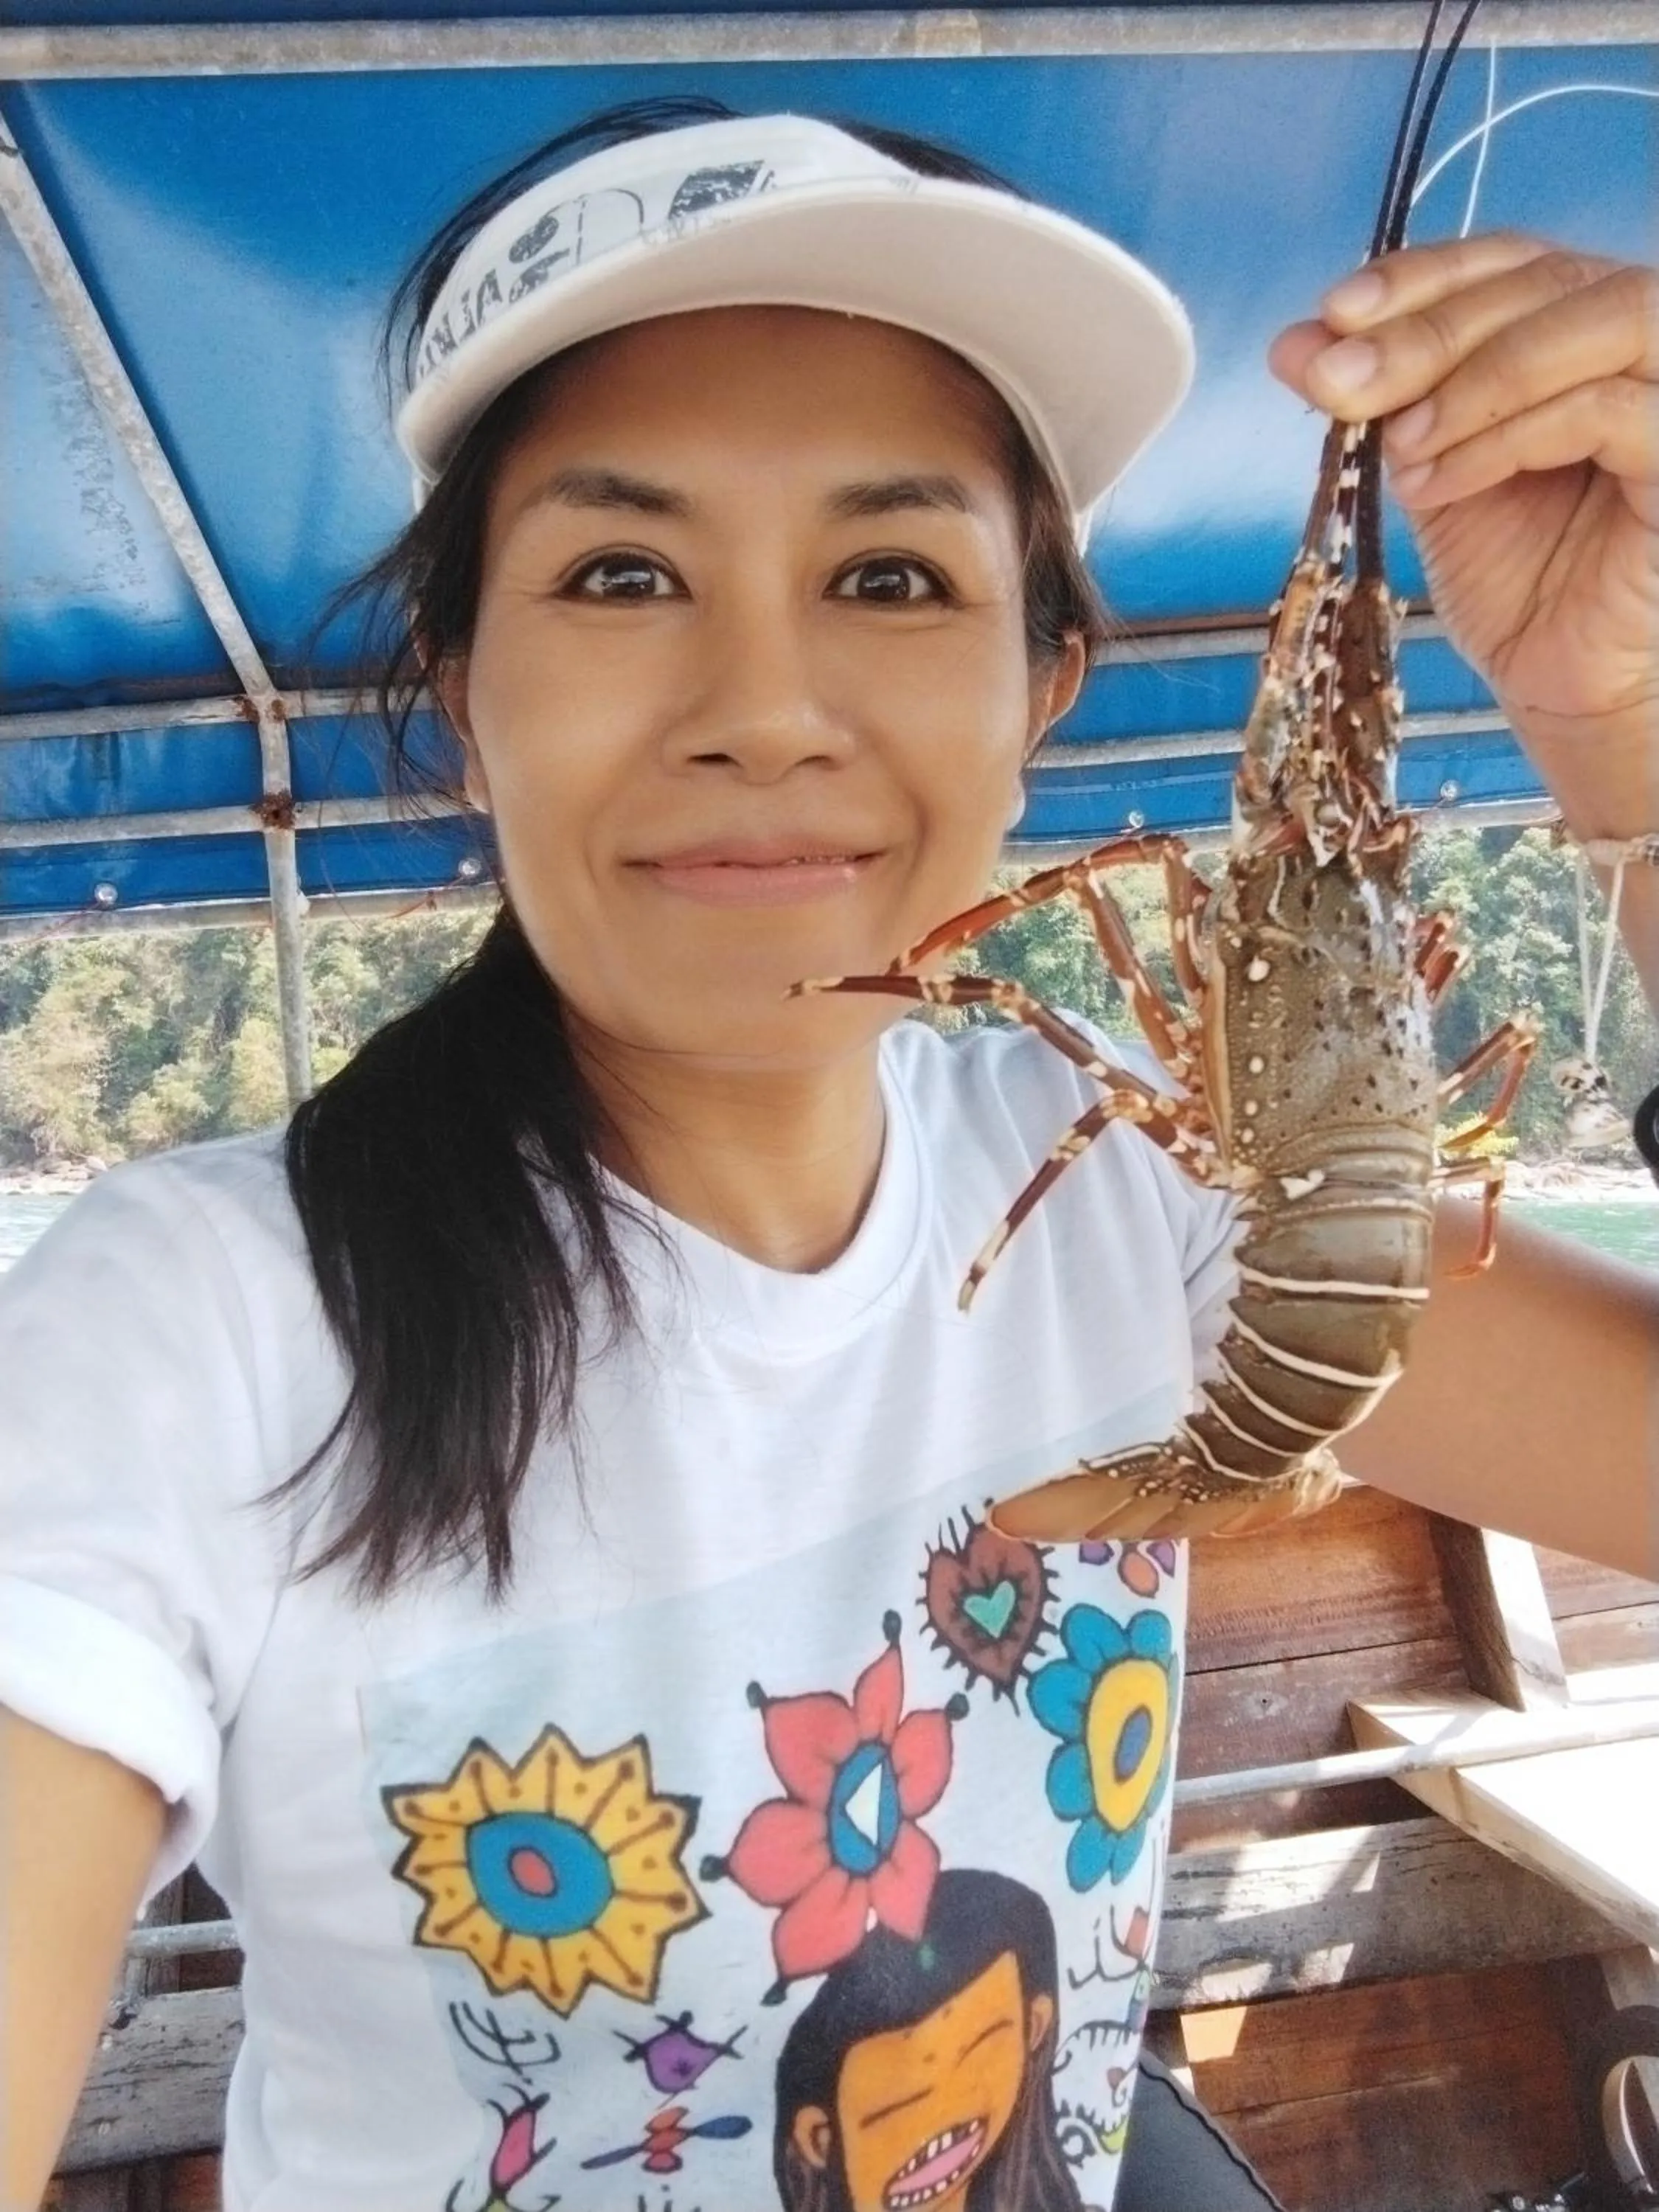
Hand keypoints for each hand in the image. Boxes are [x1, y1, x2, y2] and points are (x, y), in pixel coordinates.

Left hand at [1269, 234, 1657, 750]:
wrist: (1558, 674)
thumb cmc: (1510, 572)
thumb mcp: (1426, 465)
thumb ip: (1377, 398)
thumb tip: (1296, 343)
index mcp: (1580, 322)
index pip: (1510, 257)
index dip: (1421, 275)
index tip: (1334, 314)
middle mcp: (1644, 337)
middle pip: (1546, 281)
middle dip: (1425, 330)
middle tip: (1339, 384)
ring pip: (1594, 321)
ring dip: (1473, 379)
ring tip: (1400, 448)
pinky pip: (1604, 410)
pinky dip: (1507, 436)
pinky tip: (1438, 482)